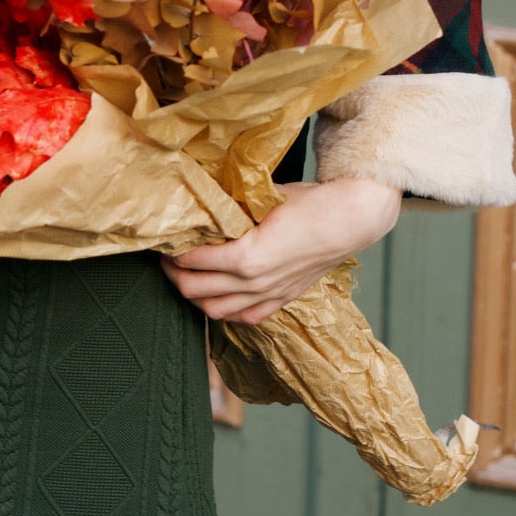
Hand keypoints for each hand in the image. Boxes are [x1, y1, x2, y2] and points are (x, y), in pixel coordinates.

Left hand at [161, 177, 402, 325]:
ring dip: (194, 296)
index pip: (193, 261)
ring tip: (186, 279)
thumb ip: (232, 207)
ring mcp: (268, 296)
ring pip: (215, 310)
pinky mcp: (281, 300)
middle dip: (174, 276)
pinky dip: (223, 310)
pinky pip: (243, 317)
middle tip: (166, 261)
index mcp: (246, 256)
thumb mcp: (263, 198)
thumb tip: (204, 202)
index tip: (165, 242)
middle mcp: (254, 283)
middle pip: (195, 290)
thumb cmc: (310, 203)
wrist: (350, 220)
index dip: (173, 253)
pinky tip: (217, 297)